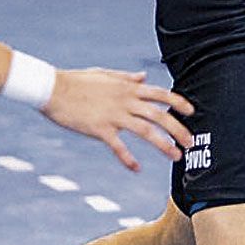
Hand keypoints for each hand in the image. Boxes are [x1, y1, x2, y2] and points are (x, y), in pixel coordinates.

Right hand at [41, 68, 195, 172]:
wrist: (52, 89)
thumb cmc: (77, 81)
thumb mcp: (106, 75)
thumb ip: (127, 78)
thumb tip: (144, 77)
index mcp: (128, 87)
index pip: (160, 94)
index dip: (178, 102)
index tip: (192, 111)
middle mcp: (125, 101)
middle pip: (159, 115)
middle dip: (178, 129)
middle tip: (191, 142)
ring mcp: (114, 115)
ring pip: (146, 131)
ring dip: (163, 144)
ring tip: (176, 156)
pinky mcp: (99, 129)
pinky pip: (118, 146)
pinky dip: (128, 158)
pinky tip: (136, 169)